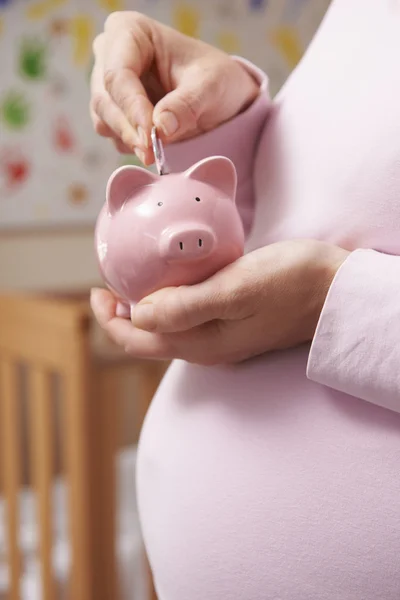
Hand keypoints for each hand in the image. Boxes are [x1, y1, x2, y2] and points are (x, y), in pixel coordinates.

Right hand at [90, 11, 258, 162]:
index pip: (118, 73)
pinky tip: (153, 146)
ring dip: (128, 139)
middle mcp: (110, 54)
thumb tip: (161, 128)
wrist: (219, 97)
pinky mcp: (112, 112)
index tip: (151, 134)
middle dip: (128, 128)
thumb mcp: (211, 86)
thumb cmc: (214, 79)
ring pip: (103, 119)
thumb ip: (187, 105)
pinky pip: (111, 133)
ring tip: (155, 152)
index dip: (132, 107)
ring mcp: (107, 84)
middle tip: (151, 152)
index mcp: (131, 31)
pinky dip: (130, 145)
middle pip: (105, 98)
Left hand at [90, 240, 348, 364]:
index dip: (109, 320)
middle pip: (148, 338)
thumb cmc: (290, 283)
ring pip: (167, 327)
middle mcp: (207, 346)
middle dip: (121, 315)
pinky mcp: (233, 320)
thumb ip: (185, 307)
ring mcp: (221, 335)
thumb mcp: (236, 290)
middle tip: (109, 282)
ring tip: (133, 279)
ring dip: (143, 308)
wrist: (335, 291)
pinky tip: (173, 278)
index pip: (137, 341)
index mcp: (202, 344)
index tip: (98, 288)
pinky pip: (188, 315)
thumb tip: (138, 315)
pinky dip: (169, 300)